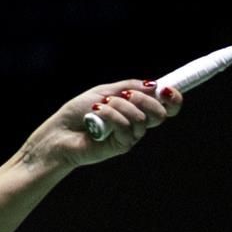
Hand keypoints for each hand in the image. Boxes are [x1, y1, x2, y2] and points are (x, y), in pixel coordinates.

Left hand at [24, 79, 180, 168]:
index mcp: (135, 108)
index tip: (167, 89)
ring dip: (120, 107)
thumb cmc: (77, 111)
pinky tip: (96, 115)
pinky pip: (128, 128)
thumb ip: (130, 87)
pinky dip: (112, 117)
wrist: (58, 132)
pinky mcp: (121, 147)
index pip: (165, 106)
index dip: (173, 98)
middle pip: (161, 114)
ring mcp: (129, 136)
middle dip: (146, 100)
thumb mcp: (105, 91)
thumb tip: (156, 85)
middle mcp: (136, 123)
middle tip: (127, 95)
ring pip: (142, 119)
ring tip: (99, 107)